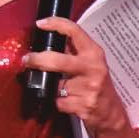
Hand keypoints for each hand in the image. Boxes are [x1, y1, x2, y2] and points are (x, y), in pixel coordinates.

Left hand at [22, 17, 131, 135]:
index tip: (40, 24)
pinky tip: (63, 100)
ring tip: (51, 85)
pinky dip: (55, 101)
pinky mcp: (83, 106)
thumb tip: (45, 38)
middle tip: (27, 60)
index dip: (55, 24)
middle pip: (57, 61)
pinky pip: (57, 101)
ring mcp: (89, 88)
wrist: (111, 113)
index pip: (75, 31)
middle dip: (37, 60)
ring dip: (46, 85)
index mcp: (94, 53)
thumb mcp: (89, 63)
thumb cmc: (96, 83)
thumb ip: (71, 51)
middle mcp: (92, 68)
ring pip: (54, 83)